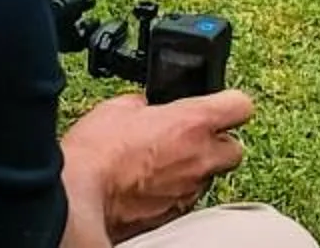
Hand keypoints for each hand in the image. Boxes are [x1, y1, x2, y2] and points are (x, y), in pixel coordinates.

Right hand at [60, 90, 253, 247]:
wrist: (78, 197)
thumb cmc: (96, 152)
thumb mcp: (118, 107)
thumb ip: (145, 104)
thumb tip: (146, 107)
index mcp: (193, 123)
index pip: (241, 105)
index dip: (229, 103)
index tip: (218, 104)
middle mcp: (200, 158)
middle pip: (234, 149)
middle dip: (217, 143)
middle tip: (191, 138)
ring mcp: (189, 191)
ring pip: (210, 177)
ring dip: (195, 168)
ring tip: (162, 162)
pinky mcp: (175, 216)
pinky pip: (187, 198)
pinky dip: (176, 190)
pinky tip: (150, 184)